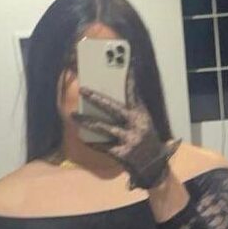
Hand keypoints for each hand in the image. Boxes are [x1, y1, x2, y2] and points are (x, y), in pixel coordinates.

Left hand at [73, 71, 179, 189]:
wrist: (154, 166)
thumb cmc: (145, 139)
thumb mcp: (143, 121)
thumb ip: (131, 108)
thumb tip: (115, 92)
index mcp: (140, 114)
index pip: (132, 92)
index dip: (127, 77)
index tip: (122, 63)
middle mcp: (135, 124)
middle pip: (113, 107)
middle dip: (96, 98)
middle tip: (82, 89)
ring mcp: (128, 139)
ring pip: (104, 127)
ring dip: (87, 121)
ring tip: (73, 115)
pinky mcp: (122, 154)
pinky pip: (103, 146)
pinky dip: (92, 142)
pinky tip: (81, 136)